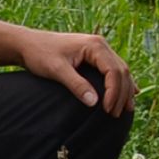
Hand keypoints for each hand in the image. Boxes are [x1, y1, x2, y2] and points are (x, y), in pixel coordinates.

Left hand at [17, 31, 137, 115]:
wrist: (27, 43)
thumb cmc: (40, 54)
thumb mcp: (57, 70)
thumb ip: (76, 85)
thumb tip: (95, 103)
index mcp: (95, 46)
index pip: (114, 71)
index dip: (114, 92)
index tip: (107, 110)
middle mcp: (101, 45)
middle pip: (121, 71)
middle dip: (122, 94)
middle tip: (115, 115)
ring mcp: (99, 49)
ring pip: (121, 70)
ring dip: (125, 89)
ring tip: (126, 109)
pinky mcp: (95, 55)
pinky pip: (114, 69)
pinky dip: (122, 83)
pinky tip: (131, 92)